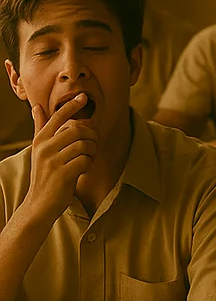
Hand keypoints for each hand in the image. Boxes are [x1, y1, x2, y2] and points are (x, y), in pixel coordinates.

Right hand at [23, 96, 98, 226]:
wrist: (39, 204)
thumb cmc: (45, 175)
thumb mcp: (39, 150)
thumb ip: (40, 128)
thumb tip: (36, 107)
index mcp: (40, 140)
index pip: (58, 117)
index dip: (71, 105)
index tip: (83, 96)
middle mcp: (44, 148)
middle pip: (78, 130)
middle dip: (91, 137)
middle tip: (93, 147)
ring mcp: (52, 161)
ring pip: (84, 144)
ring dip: (92, 152)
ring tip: (88, 159)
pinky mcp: (62, 174)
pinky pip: (85, 160)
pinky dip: (89, 164)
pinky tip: (84, 170)